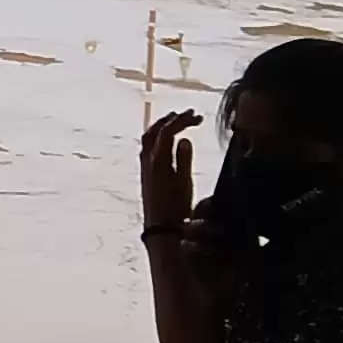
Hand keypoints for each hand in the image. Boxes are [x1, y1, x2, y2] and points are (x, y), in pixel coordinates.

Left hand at [140, 109, 201, 234]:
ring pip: (149, 137)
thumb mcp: (184, 184)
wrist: (160, 228)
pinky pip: (147, 146)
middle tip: (190, 114)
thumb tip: (185, 139)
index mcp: (158, 161)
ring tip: (177, 119)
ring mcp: (144, 166)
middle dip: (172, 119)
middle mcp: (147, 160)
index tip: (198, 116)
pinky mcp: (145, 172)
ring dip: (162, 125)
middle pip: (156, 130)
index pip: (167, 132)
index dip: (182, 121)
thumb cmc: (176, 208)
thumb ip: (184, 160)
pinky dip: (157, 136)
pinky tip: (168, 138)